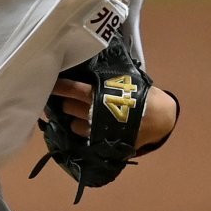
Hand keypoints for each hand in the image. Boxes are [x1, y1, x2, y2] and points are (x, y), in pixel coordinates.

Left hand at [49, 79, 176, 150]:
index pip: (72, 90)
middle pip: (68, 108)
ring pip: (74, 126)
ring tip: (77, 117)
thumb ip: (107, 79)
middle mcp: (94, 113)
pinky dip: (84, 133)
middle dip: (65, 104)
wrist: (160, 119)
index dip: (59, 87)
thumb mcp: (126, 82)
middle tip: (65, 101)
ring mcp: (97, 130)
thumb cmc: (143, 96)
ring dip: (73, 121)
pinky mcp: (102, 142)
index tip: (49, 84)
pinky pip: (85, 139)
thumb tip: (90, 68)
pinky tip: (85, 129)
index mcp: (100, 94)